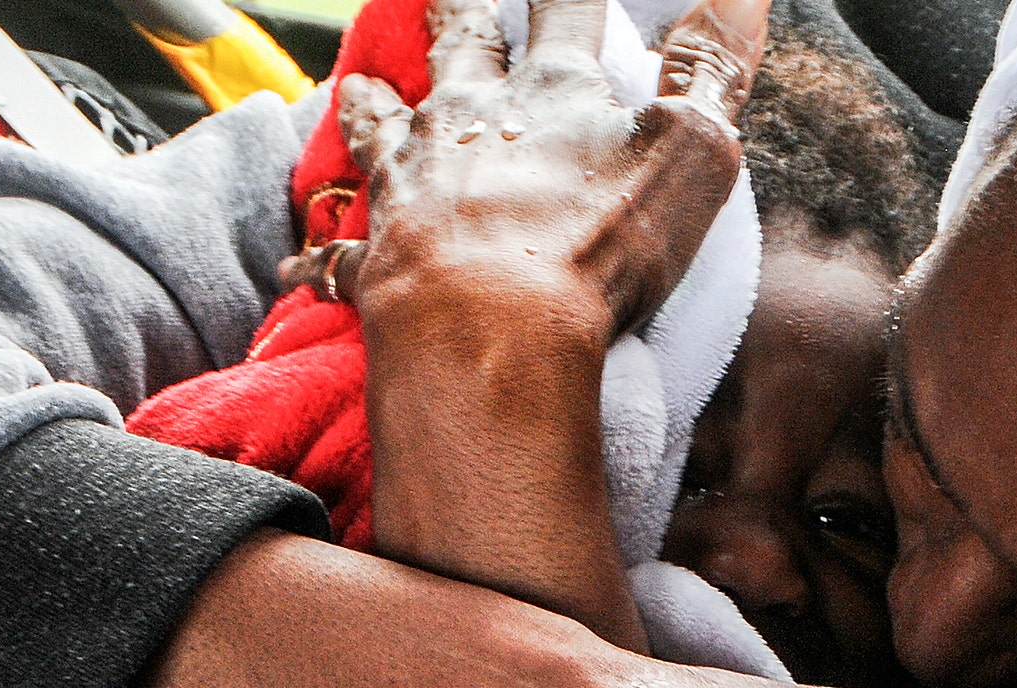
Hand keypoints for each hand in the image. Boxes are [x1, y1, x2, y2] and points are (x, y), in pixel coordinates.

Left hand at [311, 0, 760, 344]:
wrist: (491, 327)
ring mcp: (416, 178)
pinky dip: (323, 250)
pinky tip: (302, 257)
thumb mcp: (691, 150)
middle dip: (459, 16)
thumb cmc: (598, 243)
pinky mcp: (380, 249)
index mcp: (554, 93)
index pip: (566, 14)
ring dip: (375, 103)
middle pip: (461, 47)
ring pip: (386, 123)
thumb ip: (714, 68)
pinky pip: (342, 246)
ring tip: (360, 86)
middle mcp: (474, 118)